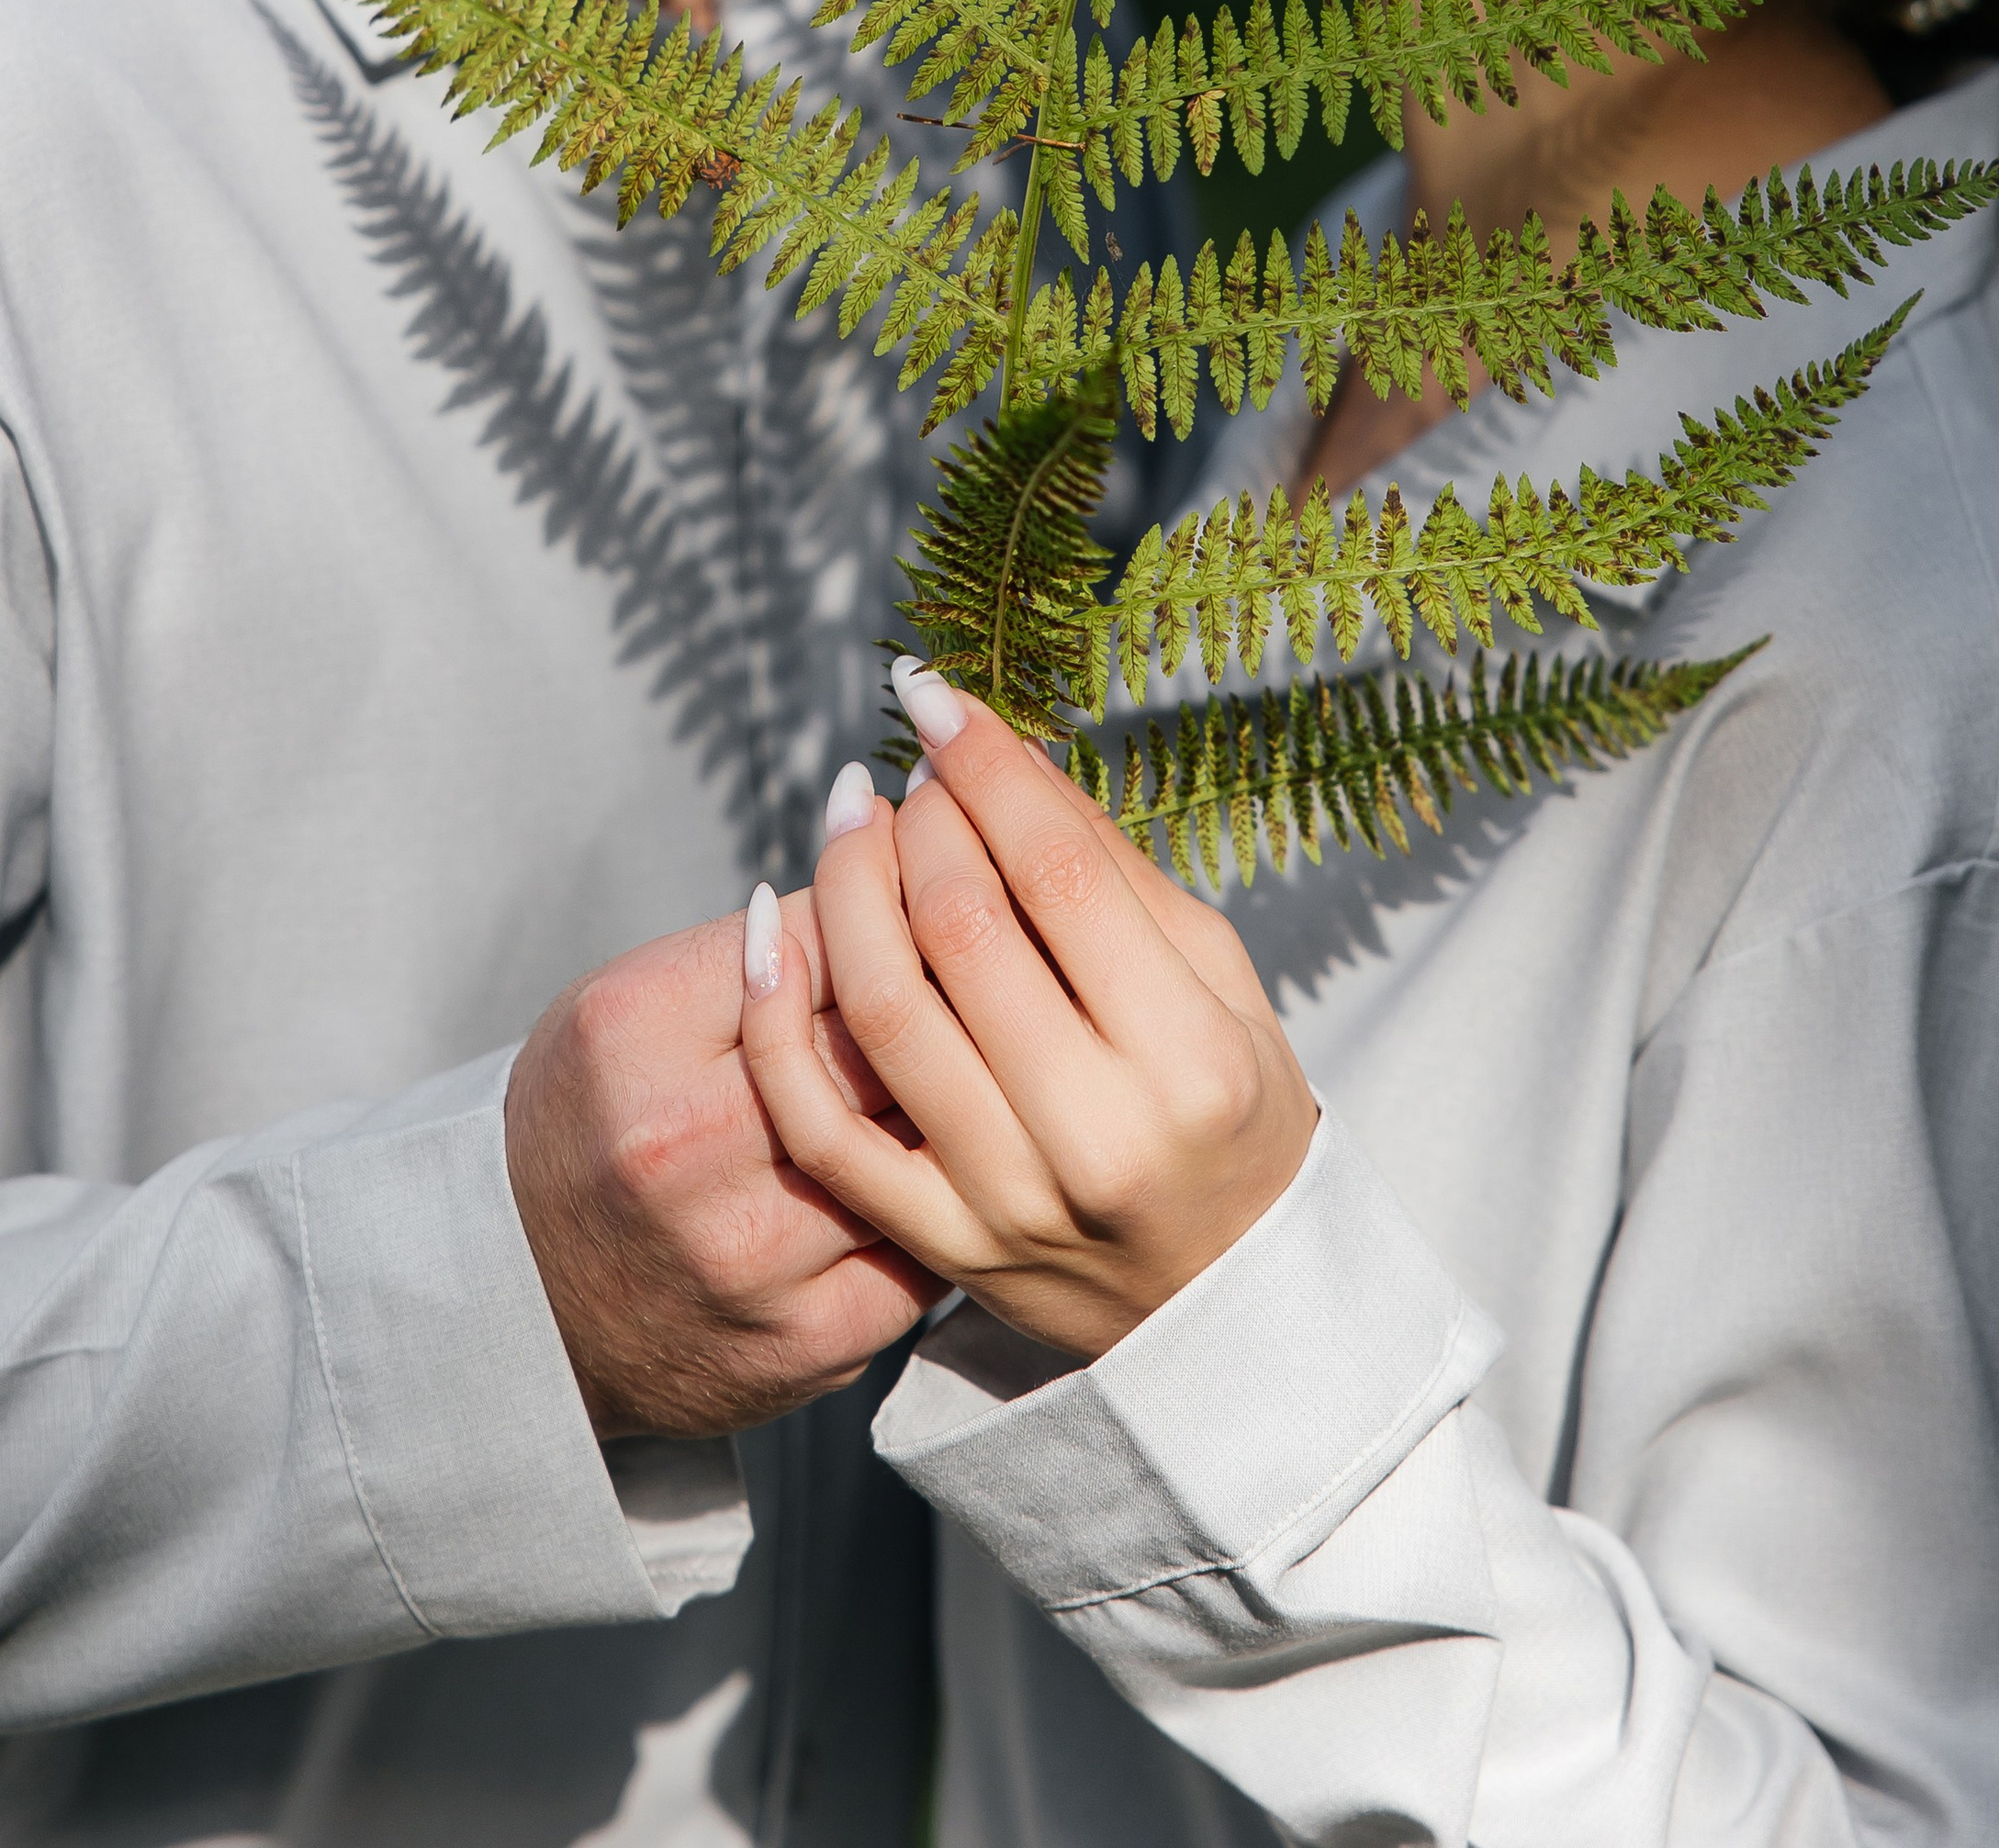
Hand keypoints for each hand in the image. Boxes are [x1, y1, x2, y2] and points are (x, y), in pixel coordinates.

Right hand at [507, 906, 941, 1437]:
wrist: (531, 1299)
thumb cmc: (598, 1117)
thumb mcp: (636, 999)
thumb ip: (759, 944)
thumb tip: (899, 876)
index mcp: (639, 1031)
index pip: (829, 935)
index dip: (897, 912)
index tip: (928, 898)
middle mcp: (688, 1147)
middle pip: (883, 1039)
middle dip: (942, 1002)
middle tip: (977, 980)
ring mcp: (754, 1257)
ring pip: (923, 1144)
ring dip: (961, 1103)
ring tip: (977, 1071)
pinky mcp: (812, 1342)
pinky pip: (933, 1248)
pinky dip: (950, 1202)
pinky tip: (953, 1173)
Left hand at [739, 678, 1316, 1359]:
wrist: (1224, 1301)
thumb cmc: (1228, 1110)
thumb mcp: (1217, 980)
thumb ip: (1111, 870)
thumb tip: (1001, 753)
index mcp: (1186, 1058)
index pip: (1060, 873)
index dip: (986, 767)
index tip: (937, 696)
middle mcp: (1093, 1134)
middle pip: (961, 927)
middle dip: (919, 820)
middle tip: (911, 774)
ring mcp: (1003, 1199)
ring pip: (880, 1008)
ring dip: (845, 885)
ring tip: (850, 817)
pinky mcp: (936, 1245)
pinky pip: (821, 1124)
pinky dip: (777, 1014)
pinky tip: (771, 924)